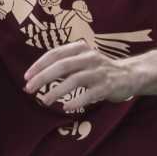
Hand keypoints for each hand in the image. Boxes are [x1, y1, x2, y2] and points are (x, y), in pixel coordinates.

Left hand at [23, 41, 139, 111]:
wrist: (130, 75)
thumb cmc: (97, 69)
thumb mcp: (81, 60)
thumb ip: (62, 64)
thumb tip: (35, 77)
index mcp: (80, 49)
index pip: (55, 54)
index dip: (39, 65)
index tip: (26, 77)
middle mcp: (89, 57)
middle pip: (62, 66)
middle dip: (43, 77)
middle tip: (29, 89)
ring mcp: (99, 71)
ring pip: (74, 80)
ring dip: (57, 91)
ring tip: (45, 101)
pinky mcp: (107, 86)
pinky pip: (89, 94)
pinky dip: (76, 101)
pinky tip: (66, 107)